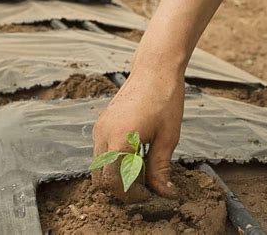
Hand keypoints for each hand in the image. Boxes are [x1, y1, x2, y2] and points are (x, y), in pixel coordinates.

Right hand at [92, 69, 183, 202]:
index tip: (149, 196)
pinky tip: (134, 159)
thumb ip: (160, 168)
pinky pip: (101, 152)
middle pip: (100, 178)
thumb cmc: (165, 100)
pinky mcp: (101, 124)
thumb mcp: (167, 138)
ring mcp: (99, 128)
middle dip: (120, 189)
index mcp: (119, 140)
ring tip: (141, 174)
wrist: (155, 70)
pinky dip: (113, 163)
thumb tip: (164, 193)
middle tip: (144, 191)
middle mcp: (103, 135)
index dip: (130, 195)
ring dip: (115, 176)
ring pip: (99, 167)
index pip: (113, 183)